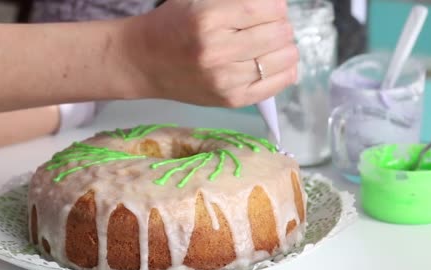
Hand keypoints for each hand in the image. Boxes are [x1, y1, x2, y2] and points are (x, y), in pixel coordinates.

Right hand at [128, 0, 297, 107]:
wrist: (145, 62)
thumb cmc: (174, 24)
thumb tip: (279, 5)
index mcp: (208, 18)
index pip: (269, 8)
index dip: (277, 7)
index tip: (271, 9)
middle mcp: (217, 51)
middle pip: (280, 33)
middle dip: (281, 25)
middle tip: (269, 26)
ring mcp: (225, 79)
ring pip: (284, 58)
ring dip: (285, 47)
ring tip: (270, 44)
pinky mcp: (231, 99)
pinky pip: (278, 84)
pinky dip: (286, 70)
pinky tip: (275, 63)